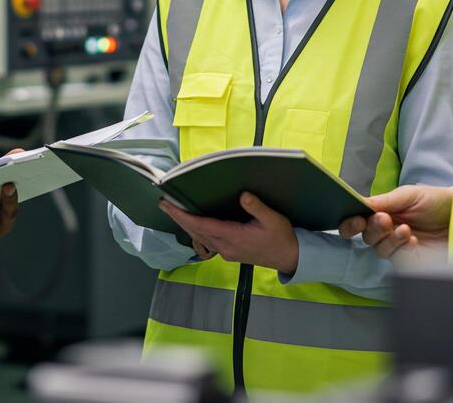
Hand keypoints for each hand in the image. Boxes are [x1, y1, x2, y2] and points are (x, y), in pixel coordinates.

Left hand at [159, 192, 298, 274]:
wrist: (290, 258)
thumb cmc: (282, 237)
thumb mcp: (273, 219)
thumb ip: (257, 207)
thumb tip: (243, 195)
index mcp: (234, 237)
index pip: (203, 225)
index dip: (184, 216)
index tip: (170, 206)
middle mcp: (226, 247)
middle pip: (196, 232)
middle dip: (179, 218)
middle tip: (163, 204)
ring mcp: (227, 252)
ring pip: (200, 238)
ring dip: (185, 225)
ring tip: (173, 211)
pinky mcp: (229, 253)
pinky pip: (207, 242)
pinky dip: (196, 231)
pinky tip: (192, 223)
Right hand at [338, 185, 452, 261]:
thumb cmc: (437, 201)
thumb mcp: (408, 195)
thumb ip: (383, 200)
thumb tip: (358, 203)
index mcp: (383, 212)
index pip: (359, 221)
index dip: (351, 222)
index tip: (356, 219)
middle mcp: (388, 231)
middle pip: (366, 236)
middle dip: (372, 228)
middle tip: (384, 220)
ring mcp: (399, 247)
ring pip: (379, 249)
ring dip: (388, 238)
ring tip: (405, 229)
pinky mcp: (412, 261)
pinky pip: (396, 259)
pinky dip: (401, 248)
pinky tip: (412, 240)